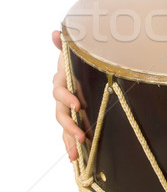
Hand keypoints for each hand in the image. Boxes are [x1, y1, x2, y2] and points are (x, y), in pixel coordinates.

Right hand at [52, 30, 86, 161]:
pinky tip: (77, 159)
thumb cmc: (80, 60)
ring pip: (64, 128)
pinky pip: (69, 134)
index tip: (78, 104)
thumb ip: (66, 44)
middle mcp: (62, 98)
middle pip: (60, 114)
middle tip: (81, 135)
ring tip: (76, 155)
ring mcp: (67, 110)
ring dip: (68, 141)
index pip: (60, 91)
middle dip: (69, 125)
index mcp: (62, 81)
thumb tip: (56, 32)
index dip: (67, 98)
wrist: (85, 69)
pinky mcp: (74, 119)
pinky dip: (71, 146)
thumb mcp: (76, 52)